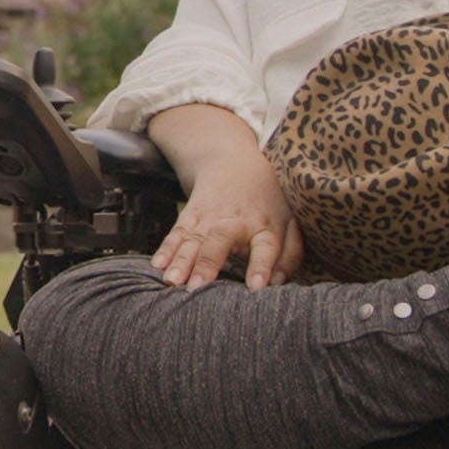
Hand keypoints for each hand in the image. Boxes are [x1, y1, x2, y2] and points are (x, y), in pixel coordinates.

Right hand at [155, 135, 303, 289]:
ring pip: (193, 239)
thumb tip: (278, 283)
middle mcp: (235, 221)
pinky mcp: (189, 216)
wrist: (232, 161)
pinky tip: (158, 265)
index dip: (261, 266)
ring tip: (172, 280)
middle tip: (196, 287)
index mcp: (264, 225)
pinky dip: (166, 249)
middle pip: (219, 241)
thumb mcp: (289, 221)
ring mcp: (209, 217)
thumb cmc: (266, 200)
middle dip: (207, 263)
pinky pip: (176, 233)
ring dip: (181, 260)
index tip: (255, 287)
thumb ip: (290, 254)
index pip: (265, 247)